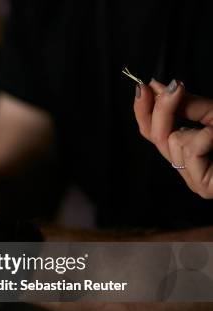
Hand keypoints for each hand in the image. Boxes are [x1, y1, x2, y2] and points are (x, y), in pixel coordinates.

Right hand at [134, 79, 212, 198]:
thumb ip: (187, 105)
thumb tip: (156, 87)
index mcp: (188, 152)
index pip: (153, 133)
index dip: (144, 110)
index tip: (142, 86)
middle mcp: (186, 167)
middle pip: (154, 137)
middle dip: (161, 109)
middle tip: (173, 86)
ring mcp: (193, 180)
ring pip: (173, 140)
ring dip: (201, 126)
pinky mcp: (202, 186)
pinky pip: (190, 147)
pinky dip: (208, 135)